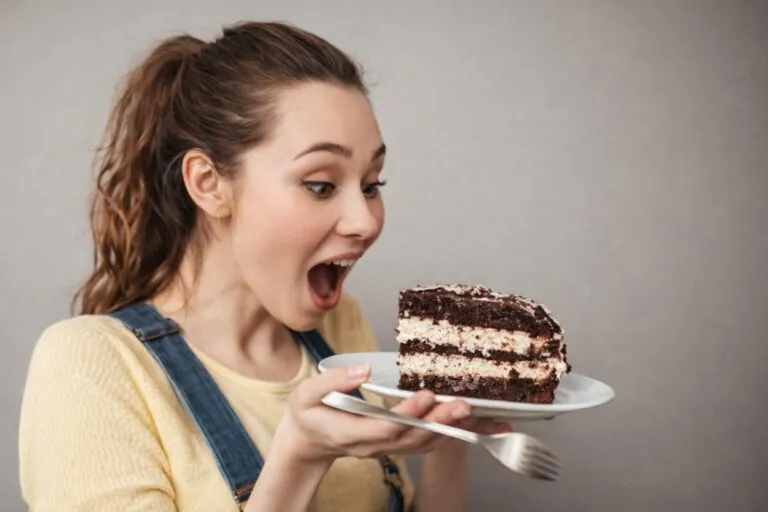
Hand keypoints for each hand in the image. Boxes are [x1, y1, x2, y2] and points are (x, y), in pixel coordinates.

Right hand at [274, 363, 475, 462]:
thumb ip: (333, 382)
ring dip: (452, 430)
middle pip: (412, 438)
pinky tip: (474, 424)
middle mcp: (372, 445)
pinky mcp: (396, 444)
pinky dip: (451, 434)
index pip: (385, 427)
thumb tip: (363, 369)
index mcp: (350, 433)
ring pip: (424, 443)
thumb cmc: (308, 414)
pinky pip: (427, 442)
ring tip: (477, 414)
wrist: (309, 441)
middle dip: (440, 422)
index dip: (407, 414)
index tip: (425, 394)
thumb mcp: (307, 393)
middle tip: (464, 405)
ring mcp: (386, 448)